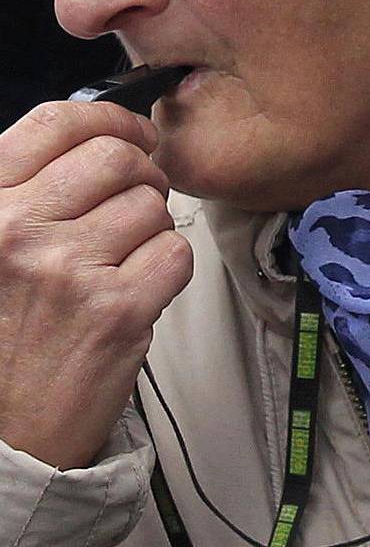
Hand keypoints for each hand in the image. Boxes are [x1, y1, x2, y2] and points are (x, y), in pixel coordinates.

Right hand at [0, 101, 193, 468]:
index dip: (108, 117)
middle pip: (117, 157)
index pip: (56, 122)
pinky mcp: (118, 310)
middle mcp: (19, 229)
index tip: (130, 131)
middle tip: (135, 201)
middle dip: (140, 175)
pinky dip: (167, 268)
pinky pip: (175, 253)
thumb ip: (26, 190)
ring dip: (150, 228)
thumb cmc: (2, 332)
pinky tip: (136, 289)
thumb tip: (93, 136)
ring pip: (152, 206)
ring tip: (121, 261)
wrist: (5, 429)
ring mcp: (70, 269)